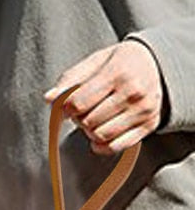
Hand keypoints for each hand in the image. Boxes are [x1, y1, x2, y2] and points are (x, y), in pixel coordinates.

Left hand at [44, 40, 163, 154]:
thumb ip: (70, 79)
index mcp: (118, 73)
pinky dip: (102, 144)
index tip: (68, 105)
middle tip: (86, 109)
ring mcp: (144, 110)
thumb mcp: (96, 62)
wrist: (159, 64)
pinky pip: (115, 147)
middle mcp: (134, 92)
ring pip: (99, 136)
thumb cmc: (121, 63)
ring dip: (90, 131)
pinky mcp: (149, 125)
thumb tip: (50, 98)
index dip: (66, 108)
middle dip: (80, 118)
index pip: (78, 103)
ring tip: (95, 118)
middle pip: (87, 122)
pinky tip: (101, 132)